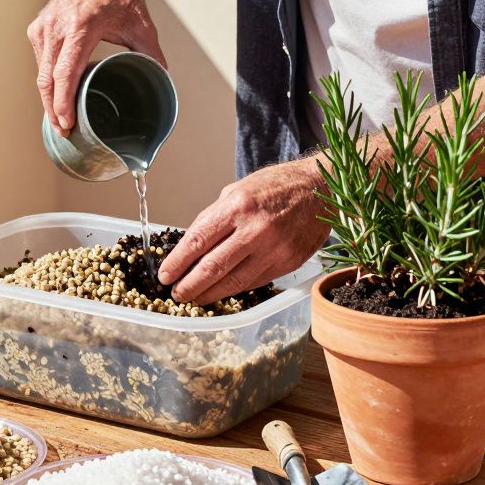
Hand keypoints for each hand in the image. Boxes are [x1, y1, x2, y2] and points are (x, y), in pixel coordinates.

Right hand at [27, 0, 165, 135]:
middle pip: (47, 79)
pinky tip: (56, 95)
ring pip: (41, 72)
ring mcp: (44, 27)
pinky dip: (47, 80)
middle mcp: (57, 27)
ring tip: (60, 119)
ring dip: (49, 97)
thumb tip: (164, 80)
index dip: (63, 102)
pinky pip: (40, 61)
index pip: (65, 73)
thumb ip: (152, 53)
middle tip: (64, 132)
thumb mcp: (141, 23)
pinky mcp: (38, 27)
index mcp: (81, 27)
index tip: (67, 124)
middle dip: (53, 109)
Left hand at [158, 160, 330, 305]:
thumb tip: (190, 247)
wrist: (319, 189)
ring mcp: (273, 249)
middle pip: (212, 268)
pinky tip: (222, 290)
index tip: (164, 276)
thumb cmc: (275, 187)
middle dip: (189, 285)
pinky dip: (234, 289)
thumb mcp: (236, 191)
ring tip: (195, 298)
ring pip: (233, 282)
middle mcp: (255, 230)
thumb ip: (214, 219)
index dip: (177, 263)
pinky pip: (254, 282)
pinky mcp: (287, 263)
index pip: (197, 242)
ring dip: (210, 294)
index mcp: (236, 206)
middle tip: (176, 294)